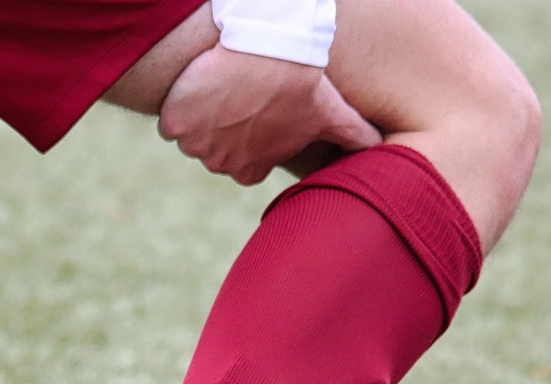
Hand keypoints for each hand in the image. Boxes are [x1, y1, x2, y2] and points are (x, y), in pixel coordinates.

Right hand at [158, 45, 381, 184]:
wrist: (261, 47)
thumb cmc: (300, 77)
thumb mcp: (331, 110)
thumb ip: (350, 134)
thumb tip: (379, 148)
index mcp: (251, 169)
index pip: (242, 157)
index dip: (249, 131)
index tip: (257, 108)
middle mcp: (223, 166)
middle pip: (216, 145)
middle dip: (224, 123)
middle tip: (241, 94)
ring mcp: (196, 147)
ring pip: (193, 131)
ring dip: (203, 112)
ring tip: (223, 86)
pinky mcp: (174, 125)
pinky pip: (172, 120)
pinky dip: (180, 106)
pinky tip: (200, 86)